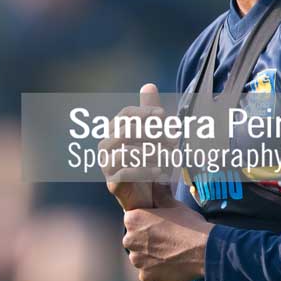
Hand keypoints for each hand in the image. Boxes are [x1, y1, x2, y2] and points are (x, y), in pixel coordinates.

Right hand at [102, 84, 177, 209]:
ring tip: (168, 156)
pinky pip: (124, 174)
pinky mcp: (112, 184)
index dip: (144, 112)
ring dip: (149, 152)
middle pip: (124, 131)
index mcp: (116, 131)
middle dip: (151, 133)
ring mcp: (107, 165)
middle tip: (173, 139)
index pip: (125, 115)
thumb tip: (148, 85)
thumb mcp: (156, 135)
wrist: (150, 196)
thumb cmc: (152, 160)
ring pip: (123, 152)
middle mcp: (107, 146)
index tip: (164, 115)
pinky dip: (144, 170)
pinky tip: (160, 171)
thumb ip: (151, 113)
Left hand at [122, 203, 211, 280]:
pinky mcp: (145, 276)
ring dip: (149, 257)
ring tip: (169, 254)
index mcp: (132, 219)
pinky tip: (169, 266)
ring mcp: (136, 260)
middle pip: (134, 239)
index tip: (159, 227)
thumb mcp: (174, 205)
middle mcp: (129, 239)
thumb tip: (155, 184)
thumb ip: (159, 195)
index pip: (133, 221)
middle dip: (146, 241)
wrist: (205, 251)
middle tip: (166, 241)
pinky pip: (146, 273)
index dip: (147, 224)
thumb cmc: (190, 226)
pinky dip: (155, 271)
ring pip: (139, 257)